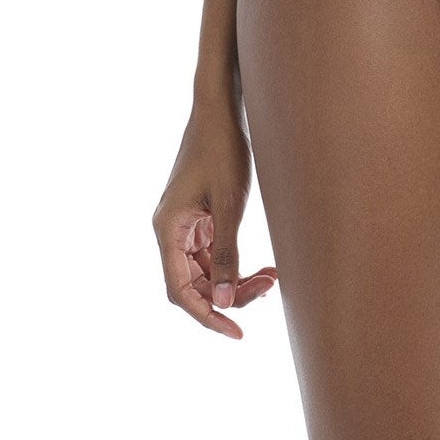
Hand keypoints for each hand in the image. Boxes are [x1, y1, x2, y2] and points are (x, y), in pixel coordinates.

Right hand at [152, 102, 278, 337]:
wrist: (220, 108)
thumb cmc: (222, 149)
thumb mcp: (229, 204)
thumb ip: (227, 255)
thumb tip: (225, 302)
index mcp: (168, 229)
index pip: (180, 290)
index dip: (207, 315)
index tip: (236, 332)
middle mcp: (170, 231)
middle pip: (193, 284)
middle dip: (228, 295)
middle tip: (268, 290)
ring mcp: (184, 224)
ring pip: (205, 271)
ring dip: (235, 280)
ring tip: (271, 277)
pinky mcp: (198, 216)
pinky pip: (212, 253)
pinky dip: (234, 263)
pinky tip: (263, 265)